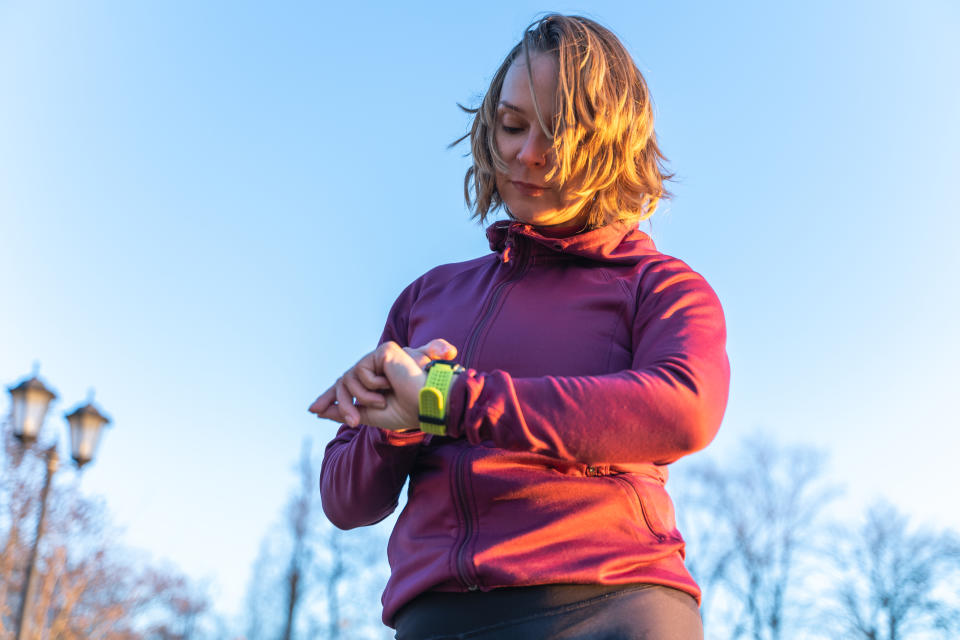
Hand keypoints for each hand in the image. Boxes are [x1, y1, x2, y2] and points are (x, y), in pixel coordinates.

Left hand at [309, 339, 456, 429]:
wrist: (427, 405)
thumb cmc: (406, 411)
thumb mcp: (370, 415)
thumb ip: (346, 411)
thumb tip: (319, 411)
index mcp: (376, 381)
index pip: (347, 385)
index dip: (329, 397)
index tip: (313, 410)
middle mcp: (377, 367)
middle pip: (343, 381)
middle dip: (339, 402)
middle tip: (352, 422)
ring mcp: (381, 357)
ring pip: (348, 378)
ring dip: (360, 398)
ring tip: (382, 401)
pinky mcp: (384, 350)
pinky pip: (360, 371)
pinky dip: (371, 385)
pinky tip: (389, 385)